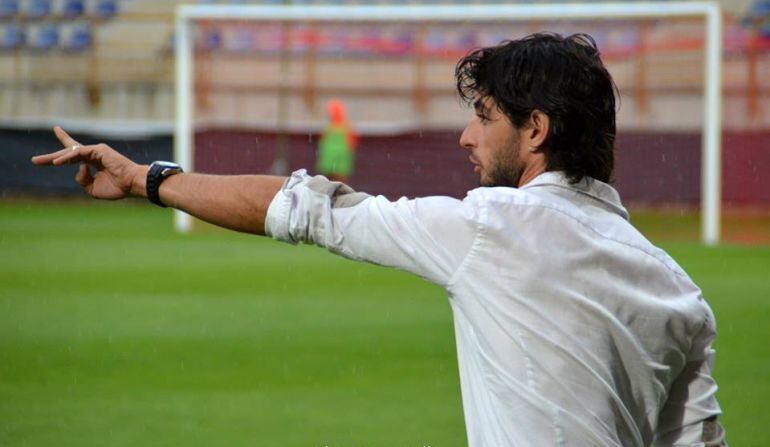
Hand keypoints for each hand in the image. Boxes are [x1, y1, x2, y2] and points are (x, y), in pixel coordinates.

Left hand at [31, 127, 147, 199]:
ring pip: (71, 152)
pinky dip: (67, 157)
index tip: (54, 135)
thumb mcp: (92, 189)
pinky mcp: (98, 150)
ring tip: (41, 162)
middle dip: (51, 157)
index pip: (74, 154)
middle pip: (68, 152)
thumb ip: (82, 180)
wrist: (131, 185)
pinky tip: (57, 163)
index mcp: (92, 163)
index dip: (62, 150)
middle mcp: (93, 155)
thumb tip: (78, 168)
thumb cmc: (117, 188)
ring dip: (55, 158)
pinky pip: (78, 153)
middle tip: (34, 160)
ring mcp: (96, 151)